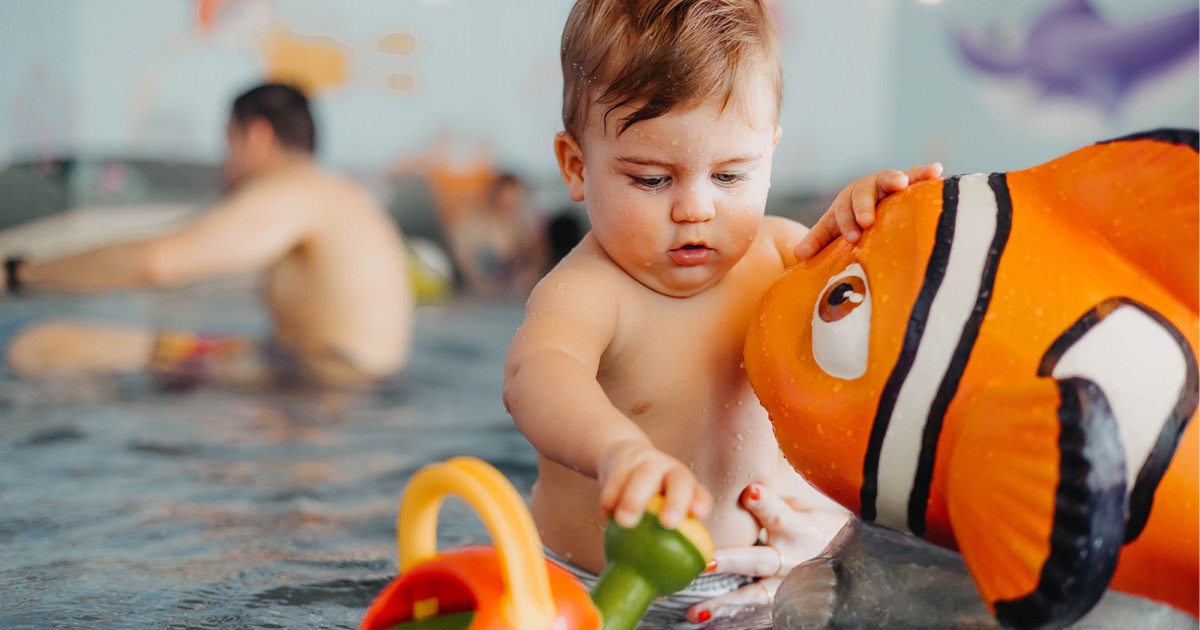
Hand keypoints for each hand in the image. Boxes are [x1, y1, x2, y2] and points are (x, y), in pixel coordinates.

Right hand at [598, 439, 712, 529]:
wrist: (622, 458)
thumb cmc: (646, 495)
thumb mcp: (659, 509)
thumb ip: (662, 539)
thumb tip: (659, 584)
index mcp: (684, 485)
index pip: (698, 491)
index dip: (700, 502)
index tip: (699, 515)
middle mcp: (669, 471)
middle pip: (679, 480)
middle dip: (676, 501)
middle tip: (668, 524)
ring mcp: (645, 464)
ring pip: (643, 477)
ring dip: (634, 499)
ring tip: (625, 521)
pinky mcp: (620, 463)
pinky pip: (614, 480)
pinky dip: (609, 500)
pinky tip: (606, 516)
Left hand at [686, 483, 847, 623]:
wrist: (853, 566)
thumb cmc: (822, 531)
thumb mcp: (808, 512)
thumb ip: (777, 505)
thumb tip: (746, 491)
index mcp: (800, 531)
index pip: (781, 515)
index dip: (766, 504)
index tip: (749, 492)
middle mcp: (794, 561)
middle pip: (761, 560)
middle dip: (732, 561)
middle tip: (705, 562)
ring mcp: (789, 587)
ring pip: (755, 596)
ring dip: (725, 603)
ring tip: (697, 612)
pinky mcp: (786, 606)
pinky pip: (757, 615)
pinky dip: (734, 619)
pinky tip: (708, 621)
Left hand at [794, 163, 942, 260]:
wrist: (872, 200)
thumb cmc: (852, 219)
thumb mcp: (835, 228)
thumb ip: (819, 240)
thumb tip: (798, 254)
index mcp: (847, 199)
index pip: (843, 210)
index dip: (846, 222)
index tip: (852, 237)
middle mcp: (867, 188)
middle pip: (863, 193)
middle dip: (864, 206)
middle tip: (867, 221)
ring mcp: (888, 182)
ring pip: (889, 178)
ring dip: (896, 179)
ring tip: (903, 184)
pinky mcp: (909, 180)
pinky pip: (918, 174)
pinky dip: (925, 171)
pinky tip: (937, 170)